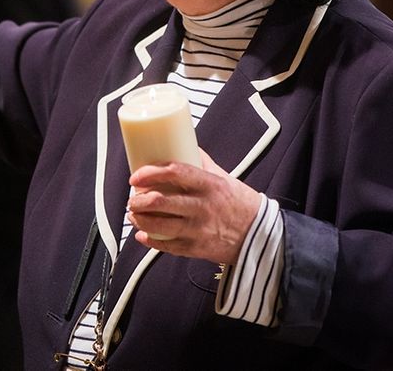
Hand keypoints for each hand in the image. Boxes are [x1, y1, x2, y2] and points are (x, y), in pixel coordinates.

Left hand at [126, 149, 261, 263]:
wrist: (259, 234)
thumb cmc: (240, 202)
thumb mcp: (223, 177)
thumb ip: (202, 163)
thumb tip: (183, 144)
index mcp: (209, 184)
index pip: (174, 172)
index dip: (150, 173)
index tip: (136, 175)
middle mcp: (202, 207)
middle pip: (160, 201)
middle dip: (138, 200)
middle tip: (133, 198)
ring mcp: (199, 229)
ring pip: (159, 226)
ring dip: (140, 220)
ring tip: (134, 215)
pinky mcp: (197, 249)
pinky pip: (167, 246)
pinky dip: (150, 241)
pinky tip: (142, 236)